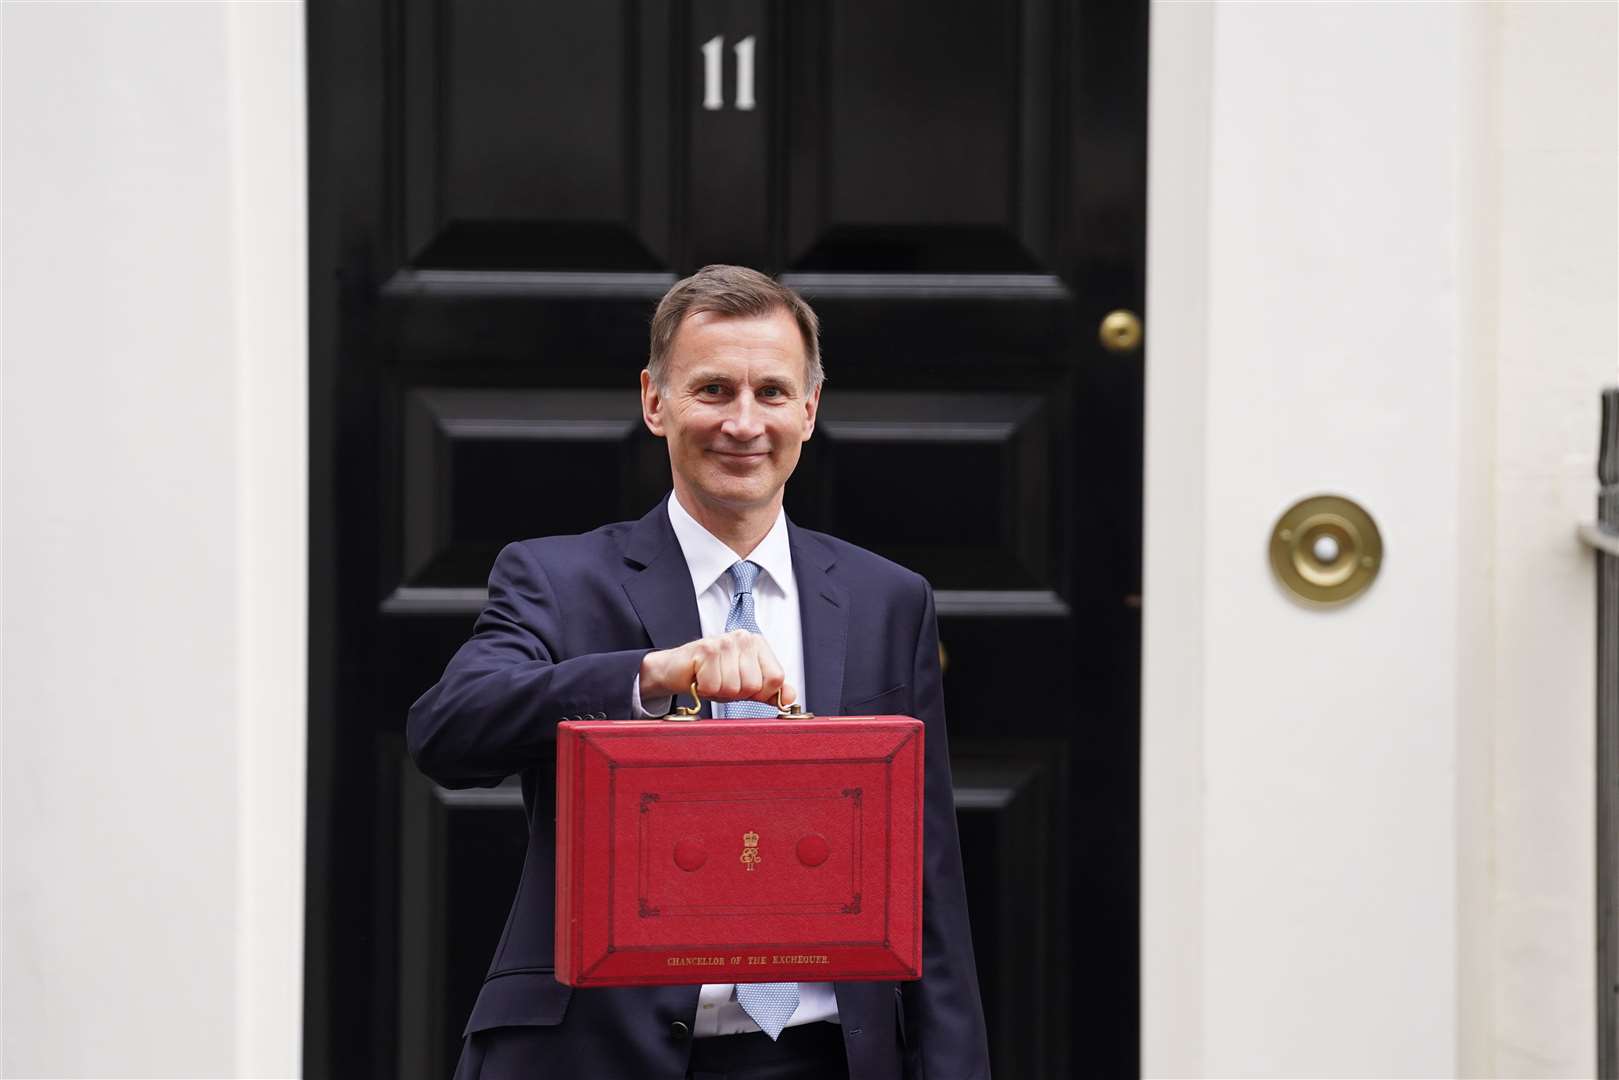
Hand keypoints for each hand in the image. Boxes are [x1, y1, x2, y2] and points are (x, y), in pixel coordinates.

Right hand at [639, 630, 796, 706]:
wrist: (677, 670)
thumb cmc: (712, 676)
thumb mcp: (746, 686)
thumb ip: (771, 691)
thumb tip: (791, 697)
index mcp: (758, 644)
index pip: (776, 679)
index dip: (760, 692)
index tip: (743, 686)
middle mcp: (744, 638)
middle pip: (754, 685)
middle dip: (736, 693)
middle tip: (721, 682)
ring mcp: (725, 641)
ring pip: (733, 688)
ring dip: (718, 691)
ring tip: (710, 679)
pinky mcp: (706, 649)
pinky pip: (713, 686)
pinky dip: (703, 689)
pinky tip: (699, 678)